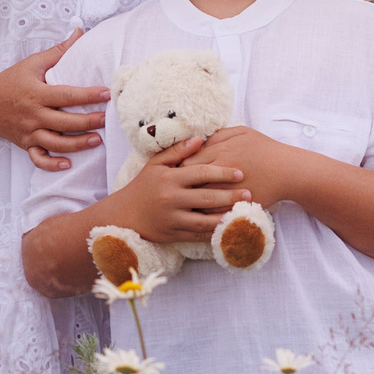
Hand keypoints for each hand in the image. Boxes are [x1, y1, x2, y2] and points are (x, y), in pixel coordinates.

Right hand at [0, 30, 108, 170]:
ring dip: (77, 144)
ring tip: (96, 140)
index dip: (87, 95)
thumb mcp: (32, 63)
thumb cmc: (9, 81)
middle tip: (106, 119)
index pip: (66, 95)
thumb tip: (79, 32)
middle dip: (87, 122)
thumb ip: (58, 51)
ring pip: (55, 143)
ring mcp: (29, 132)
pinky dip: (52, 164)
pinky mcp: (25, 144)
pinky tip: (68, 163)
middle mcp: (33, 115)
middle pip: (64, 122)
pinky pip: (38, 159)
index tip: (106, 93)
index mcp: (36, 93)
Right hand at [117, 135, 250, 244]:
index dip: (222, 172)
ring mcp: (172, 219)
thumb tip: (200, 138)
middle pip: (206, 197)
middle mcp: (171, 199)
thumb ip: (178, 151)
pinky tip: (228, 228)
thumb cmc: (143, 186)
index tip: (240, 172)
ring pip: (205, 220)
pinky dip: (214, 232)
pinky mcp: (173, 235)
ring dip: (226, 216)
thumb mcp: (155, 164)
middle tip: (249, 193)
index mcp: (169, 179)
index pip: (201, 173)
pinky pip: (198, 236)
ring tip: (243, 212)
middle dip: (230, 195)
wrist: (124, 215)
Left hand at [185, 125, 304, 208]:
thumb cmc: (263, 149)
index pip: (187, 163)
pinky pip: (215, 213)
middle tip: (177, 190)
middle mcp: (222, 171)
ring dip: (191, 203)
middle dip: (182, 187)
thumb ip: (217, 135)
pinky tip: (202, 214)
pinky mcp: (238, 205)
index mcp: (221, 152)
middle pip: (190, 182)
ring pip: (199, 200)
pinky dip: (206, 215)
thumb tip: (197, 141)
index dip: (180, 169)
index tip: (178, 174)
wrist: (287, 170)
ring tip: (185, 204)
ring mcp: (230, 190)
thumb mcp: (241, 132)